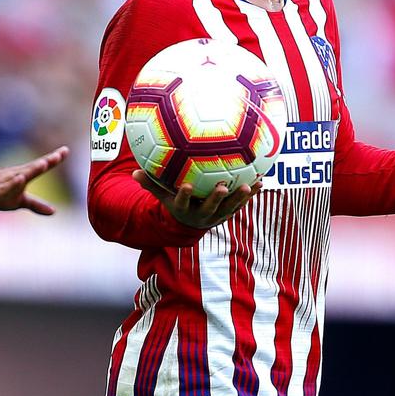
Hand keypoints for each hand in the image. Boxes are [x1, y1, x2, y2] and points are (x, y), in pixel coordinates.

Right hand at [0, 146, 68, 214]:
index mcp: (22, 176)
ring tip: (44, 163)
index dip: (53, 159)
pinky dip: (12, 183)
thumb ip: (36, 204)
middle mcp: (14, 175)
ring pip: (19, 174)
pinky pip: (3, 187)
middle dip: (45, 162)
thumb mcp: (18, 202)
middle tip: (59, 155)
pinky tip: (19, 179)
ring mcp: (3, 182)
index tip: (66, 150)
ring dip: (31, 169)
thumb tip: (54, 211)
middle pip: (32, 168)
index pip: (39, 167)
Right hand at [132, 169, 260, 229]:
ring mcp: (217, 215)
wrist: (191, 223)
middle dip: (215, 199)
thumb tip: (134, 172)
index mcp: (184, 209)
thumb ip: (151, 184)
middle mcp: (202, 215)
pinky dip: (250, 194)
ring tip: (248, 185)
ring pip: (229, 208)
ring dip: (239, 198)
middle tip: (222, 187)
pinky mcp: (229, 213)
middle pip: (209, 208)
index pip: (182, 203)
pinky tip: (260, 181)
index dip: (185, 196)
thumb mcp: (162, 197)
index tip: (186, 186)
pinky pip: (241, 203)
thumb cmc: (176, 203)